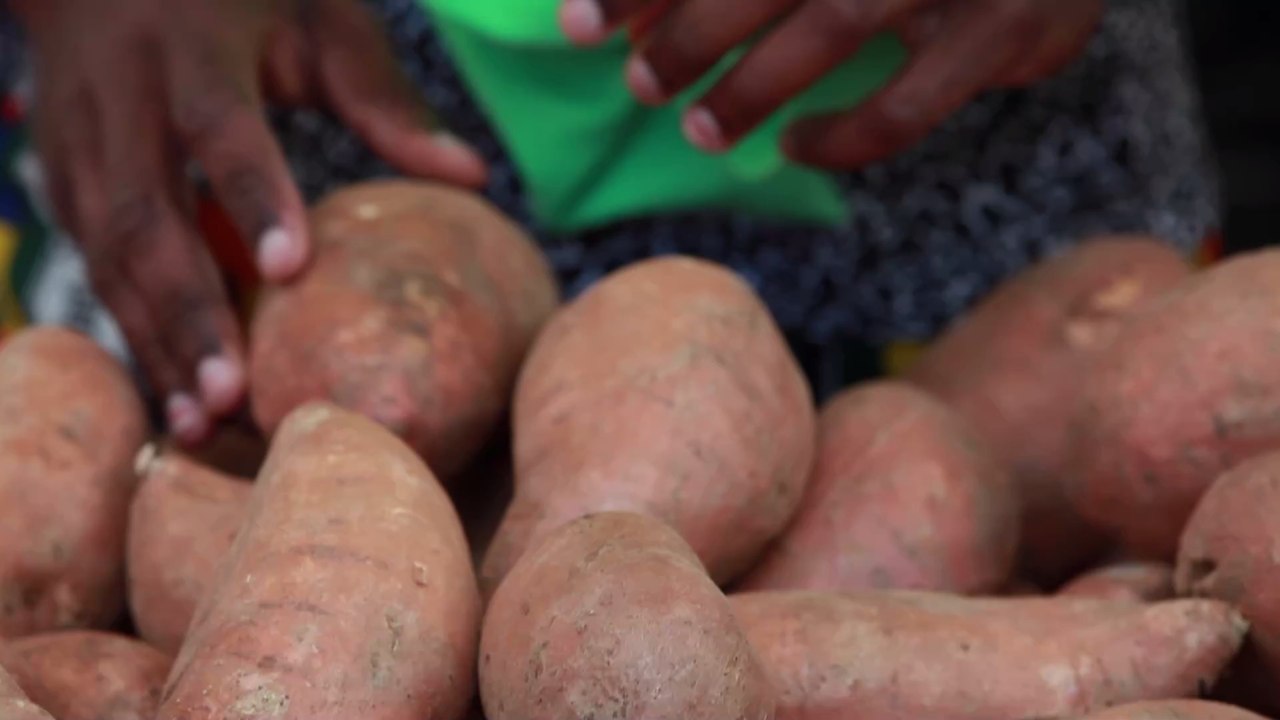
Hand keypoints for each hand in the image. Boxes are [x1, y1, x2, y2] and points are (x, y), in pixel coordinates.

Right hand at [14, 0, 486, 442]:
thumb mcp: (317, 20)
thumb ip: (383, 99)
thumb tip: (473, 175)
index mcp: (192, 49)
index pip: (220, 129)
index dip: (252, 198)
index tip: (290, 271)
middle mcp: (120, 99)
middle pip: (145, 214)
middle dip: (188, 311)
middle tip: (232, 397)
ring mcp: (77, 142)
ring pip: (108, 255)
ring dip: (153, 342)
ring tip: (201, 425)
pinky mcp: (61, 178)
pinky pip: (94, 266)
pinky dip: (135, 332)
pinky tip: (173, 398)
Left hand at [560, 0, 1101, 167]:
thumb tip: (644, 15)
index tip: (580, 22)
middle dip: (690, 30)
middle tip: (639, 83)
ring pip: (832, 25)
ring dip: (750, 88)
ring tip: (696, 130)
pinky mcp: (1008, 28)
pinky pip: (905, 106)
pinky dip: (840, 138)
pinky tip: (793, 146)